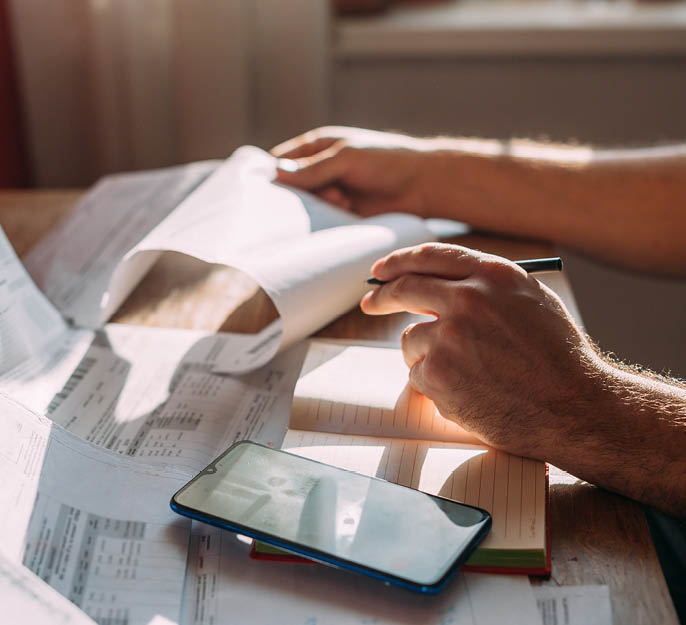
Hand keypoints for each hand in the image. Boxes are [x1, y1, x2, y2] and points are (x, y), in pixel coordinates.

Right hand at [271, 126, 437, 216]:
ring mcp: (331, 194)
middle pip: (290, 188)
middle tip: (298, 203)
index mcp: (317, 147)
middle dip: (292, 197)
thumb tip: (276, 173)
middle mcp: (320, 171)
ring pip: (307, 207)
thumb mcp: (346, 158)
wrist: (423, 185)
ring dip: (314, 209)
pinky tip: (334, 218)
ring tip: (332, 205)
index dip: (269, 174)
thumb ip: (313, 169)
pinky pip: (324, 221)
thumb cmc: (386, 161)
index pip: (281, 160)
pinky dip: (325, 223)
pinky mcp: (342, 215)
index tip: (258, 191)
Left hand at [360, 243, 603, 461]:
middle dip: (381, 296)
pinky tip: (470, 391)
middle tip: (370, 303)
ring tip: (467, 372)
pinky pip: (418, 374)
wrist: (575, 408)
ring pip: (411, 338)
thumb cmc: (558, 357)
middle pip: (404, 288)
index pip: (429, 256)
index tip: (381, 272)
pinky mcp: (439, 374)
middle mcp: (468, 299)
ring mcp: (450, 337)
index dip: (398, 261)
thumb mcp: (530, 301)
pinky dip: (435, 384)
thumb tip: (436, 283)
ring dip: (426, 354)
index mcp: (492, 275)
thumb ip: (484, 285)